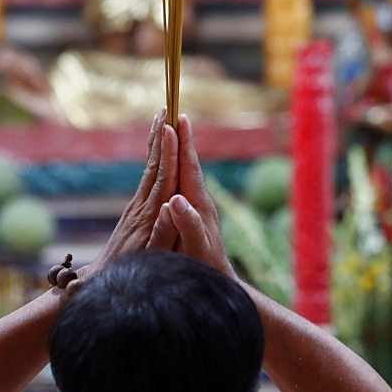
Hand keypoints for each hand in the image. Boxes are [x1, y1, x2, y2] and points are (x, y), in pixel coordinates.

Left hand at [89, 108, 177, 272]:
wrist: (102, 284)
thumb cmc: (133, 275)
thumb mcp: (152, 258)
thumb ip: (162, 232)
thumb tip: (169, 205)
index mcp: (149, 215)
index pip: (163, 177)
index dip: (169, 151)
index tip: (172, 126)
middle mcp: (141, 207)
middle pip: (154, 165)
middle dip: (161, 137)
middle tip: (166, 108)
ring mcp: (136, 209)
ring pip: (148, 169)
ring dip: (156, 143)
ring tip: (161, 119)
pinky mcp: (134, 213)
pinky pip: (147, 179)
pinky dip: (154, 160)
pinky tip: (157, 152)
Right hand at [148, 114, 234, 276]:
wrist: (219, 282)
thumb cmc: (204, 269)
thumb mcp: (194, 248)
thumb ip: (186, 225)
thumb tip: (175, 200)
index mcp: (198, 205)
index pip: (189, 168)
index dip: (183, 144)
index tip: (179, 118)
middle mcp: (199, 201)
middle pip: (188, 162)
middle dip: (180, 136)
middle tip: (172, 109)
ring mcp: (198, 206)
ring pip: (185, 170)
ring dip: (178, 147)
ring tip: (171, 127)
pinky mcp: (193, 212)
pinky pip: (181, 181)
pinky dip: (175, 165)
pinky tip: (172, 163)